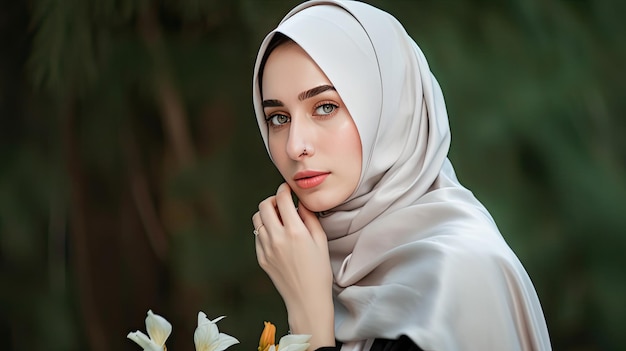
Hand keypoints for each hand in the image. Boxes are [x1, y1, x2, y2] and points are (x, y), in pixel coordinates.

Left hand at [252, 183, 334, 349]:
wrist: (306, 299)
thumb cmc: (319, 272)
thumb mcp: (321, 241)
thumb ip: (310, 219)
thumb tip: (301, 204)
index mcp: (295, 232)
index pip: (282, 199)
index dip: (284, 189)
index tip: (288, 189)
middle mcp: (277, 238)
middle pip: (264, 205)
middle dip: (273, 199)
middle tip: (282, 203)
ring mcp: (266, 248)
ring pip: (257, 220)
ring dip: (266, 214)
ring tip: (278, 218)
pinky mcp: (261, 258)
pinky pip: (257, 236)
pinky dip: (265, 229)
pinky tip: (276, 235)